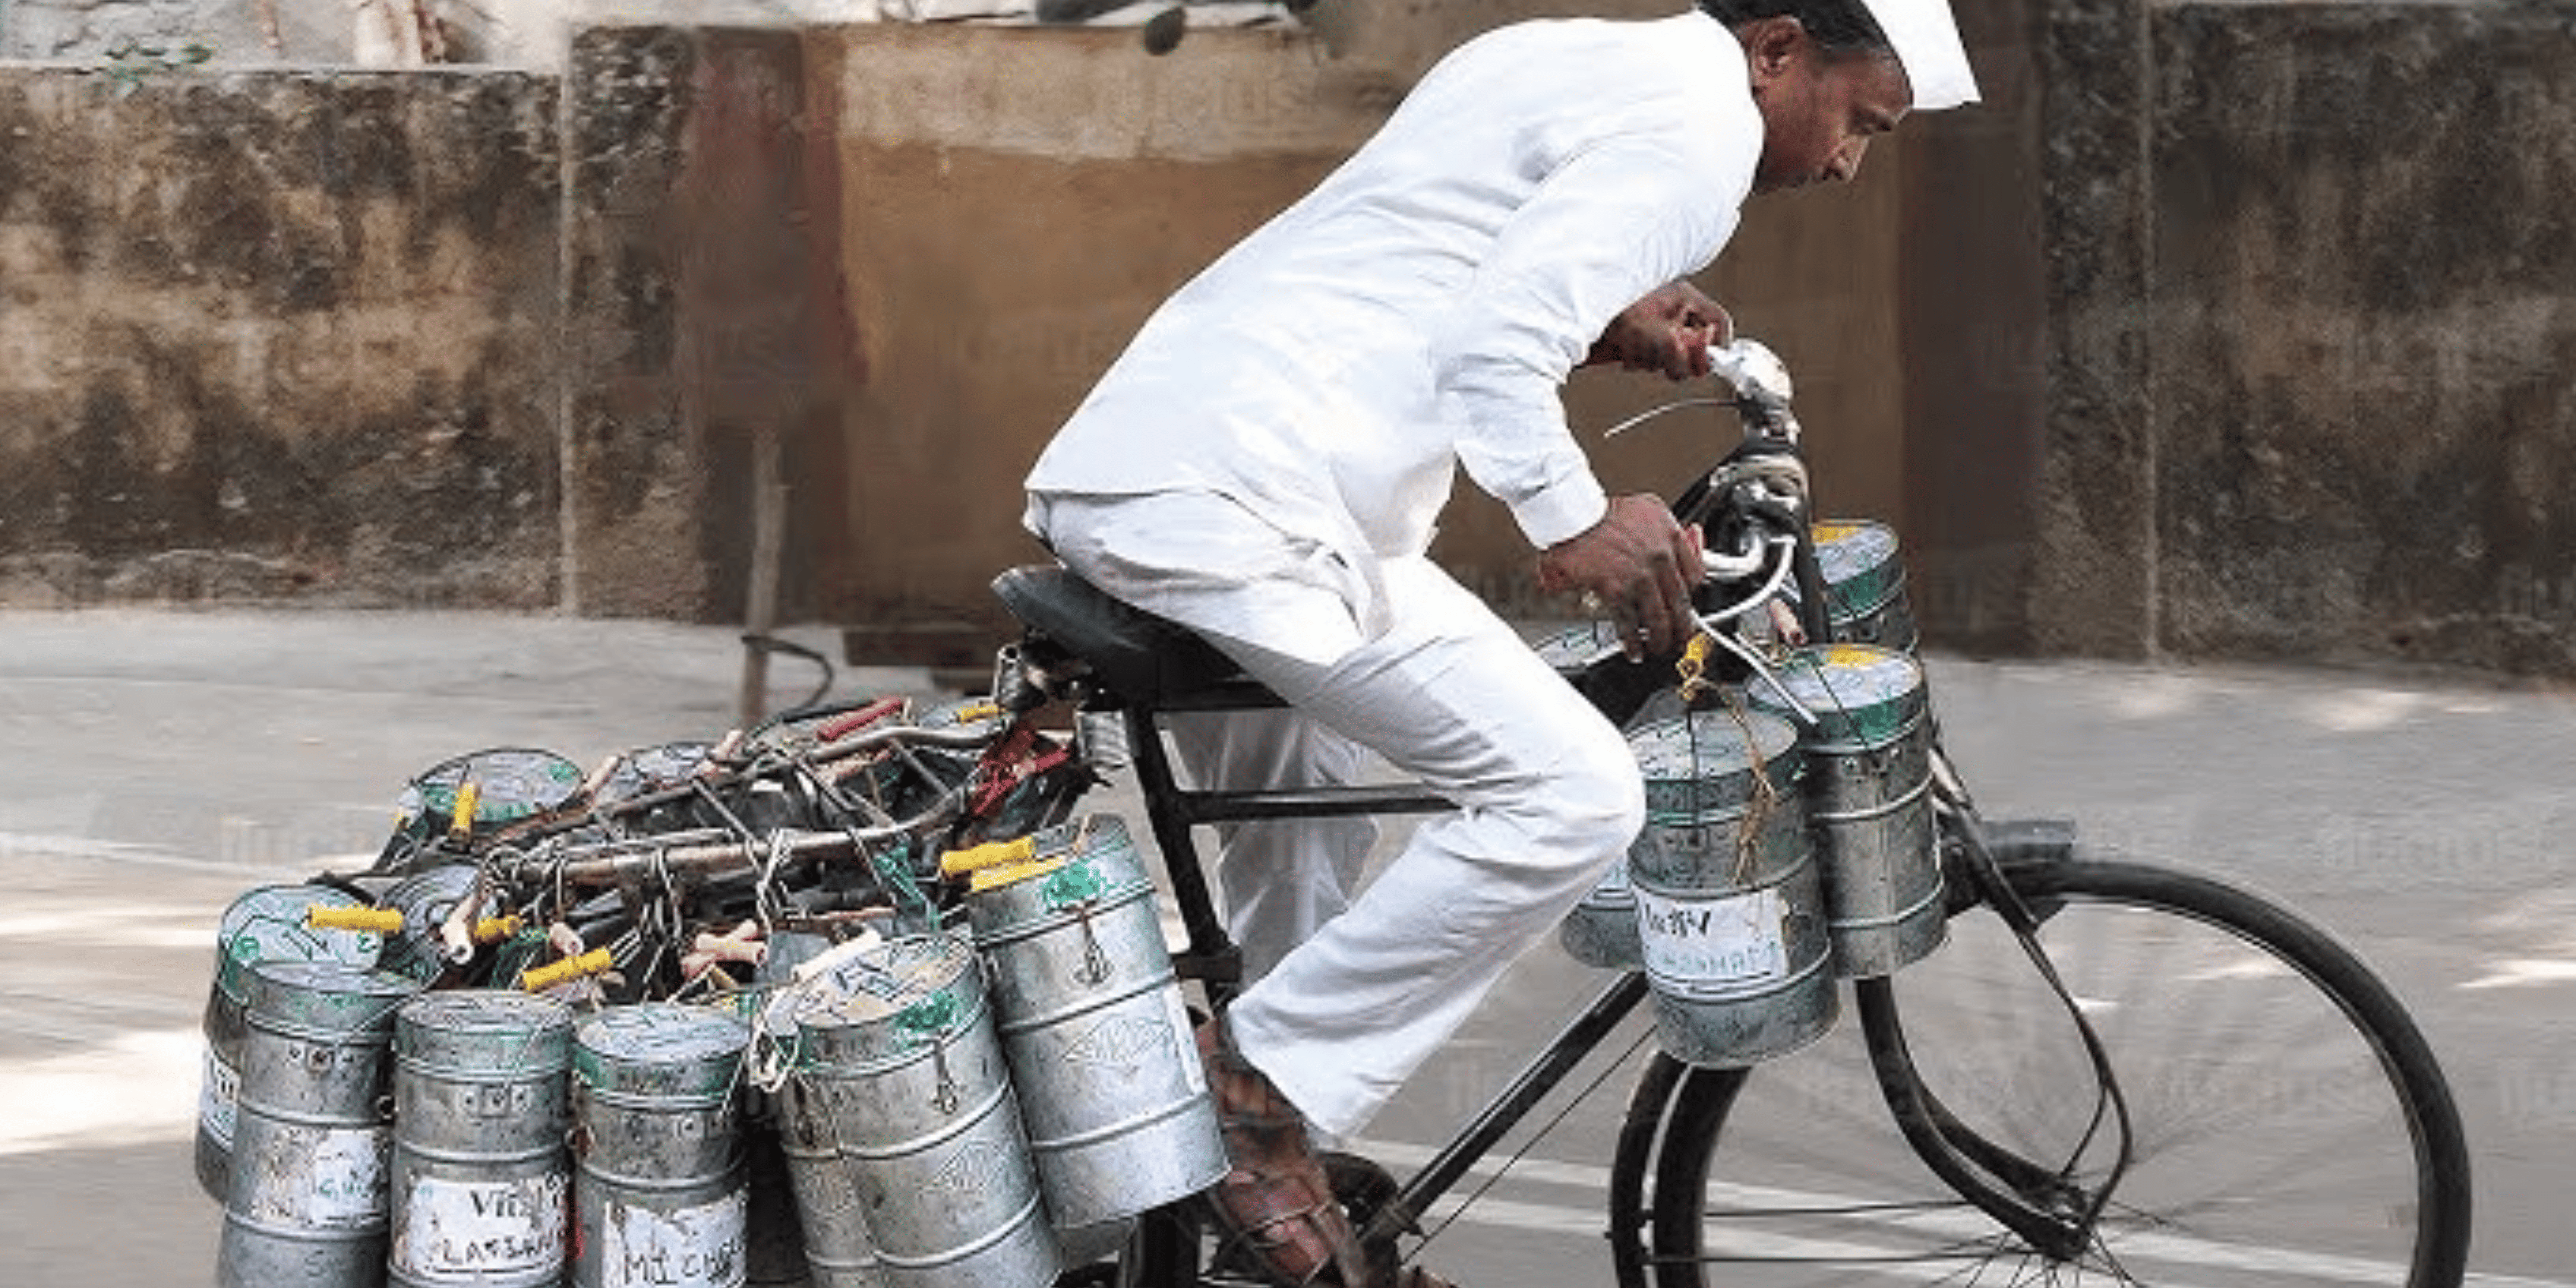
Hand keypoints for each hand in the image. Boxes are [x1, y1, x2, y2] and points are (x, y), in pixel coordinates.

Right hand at [1535, 495, 1706, 660]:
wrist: (1576, 515)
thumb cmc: (1605, 511)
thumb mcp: (1650, 507)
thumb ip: (1671, 525)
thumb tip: (1691, 534)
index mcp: (1670, 537)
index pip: (1695, 575)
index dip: (1692, 595)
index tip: (1688, 603)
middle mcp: (1660, 559)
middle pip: (1681, 603)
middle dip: (1683, 627)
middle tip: (1683, 638)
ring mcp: (1640, 577)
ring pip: (1658, 618)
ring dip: (1660, 638)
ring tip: (1659, 648)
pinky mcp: (1616, 590)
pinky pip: (1629, 623)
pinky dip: (1632, 641)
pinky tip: (1634, 650)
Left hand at [1582, 280, 1733, 380]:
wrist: (1571, 306)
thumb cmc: (1611, 304)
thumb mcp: (1652, 332)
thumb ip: (1677, 353)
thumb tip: (1688, 370)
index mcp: (1684, 298)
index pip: (1718, 322)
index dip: (1718, 346)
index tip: (1706, 364)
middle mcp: (1672, 309)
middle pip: (1693, 345)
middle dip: (1676, 357)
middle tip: (1663, 359)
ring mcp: (1654, 323)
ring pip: (1669, 354)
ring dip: (1652, 359)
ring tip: (1633, 349)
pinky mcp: (1638, 336)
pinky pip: (1648, 357)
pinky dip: (1637, 359)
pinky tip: (1622, 352)